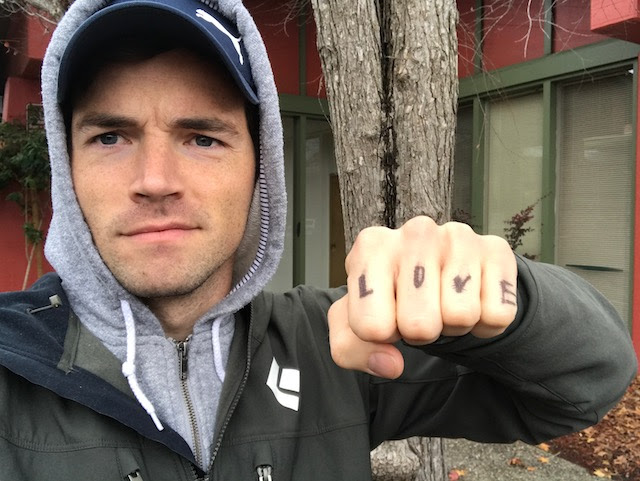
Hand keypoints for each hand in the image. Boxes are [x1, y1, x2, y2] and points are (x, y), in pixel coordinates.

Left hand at [328, 216, 517, 378]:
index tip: (385, 316)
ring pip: (461, 317)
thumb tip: (390, 365)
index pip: (372, 327)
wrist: (434, 274)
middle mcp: (415, 232)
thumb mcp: (354, 325)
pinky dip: (485, 323)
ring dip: (453, 326)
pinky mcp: (496, 250)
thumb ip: (352, 350)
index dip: (382, 336)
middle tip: (418, 312)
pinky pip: (497, 314)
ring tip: (442, 303)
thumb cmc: (388, 299)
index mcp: (371, 247)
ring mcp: (459, 236)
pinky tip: (471, 299)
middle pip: (419, 326)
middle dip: (419, 333)